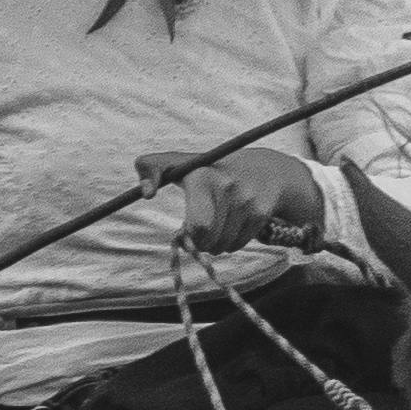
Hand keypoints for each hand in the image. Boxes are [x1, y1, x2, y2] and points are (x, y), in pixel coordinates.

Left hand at [144, 148, 319, 258]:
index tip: (184, 228)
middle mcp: (228, 187)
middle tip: (199, 230)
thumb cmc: (208, 170)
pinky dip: (230, 243)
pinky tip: (232, 224)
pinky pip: (236, 245)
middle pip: (207, 240)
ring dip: (214, 244)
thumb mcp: (179, 163)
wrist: (263, 167)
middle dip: (199, 242)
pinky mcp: (261, 213)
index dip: (188, 234)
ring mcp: (248, 201)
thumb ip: (150, 168)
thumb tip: (147, 193)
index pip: (198, 225)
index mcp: (203, 176)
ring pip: (221, 246)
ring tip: (216, 225)